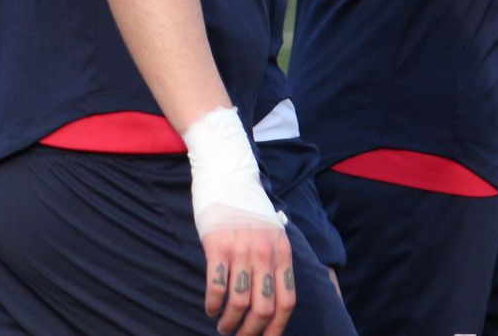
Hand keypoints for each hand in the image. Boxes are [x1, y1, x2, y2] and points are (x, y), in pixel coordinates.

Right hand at [202, 217, 296, 335]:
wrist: (227, 177)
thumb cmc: (248, 208)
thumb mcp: (273, 232)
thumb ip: (275, 259)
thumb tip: (273, 294)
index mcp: (282, 254)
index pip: (286, 302)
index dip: (277, 327)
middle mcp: (264, 255)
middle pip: (263, 308)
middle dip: (251, 331)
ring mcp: (240, 251)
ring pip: (239, 302)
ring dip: (230, 321)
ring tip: (223, 326)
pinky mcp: (217, 246)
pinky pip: (216, 285)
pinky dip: (213, 303)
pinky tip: (210, 308)